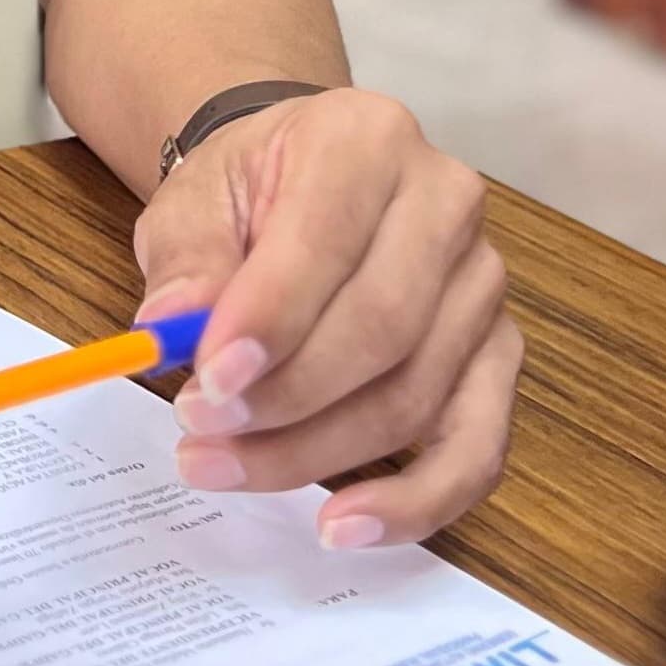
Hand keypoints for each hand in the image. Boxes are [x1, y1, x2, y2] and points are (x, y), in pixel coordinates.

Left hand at [130, 86, 519, 547]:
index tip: (205, 381)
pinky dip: (413, 501)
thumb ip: (186, 258)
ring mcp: (484, 286)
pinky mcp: (498, 356)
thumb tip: (167, 328)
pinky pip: (477, 448)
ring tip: (222, 469)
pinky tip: (342, 525)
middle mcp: (447, 204)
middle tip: (198, 435)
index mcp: (368, 140)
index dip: (270, 320)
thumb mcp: (195, 199)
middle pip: (381, 330)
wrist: (301, 182)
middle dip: (283, 400)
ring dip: (314, 454)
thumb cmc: (252, 192)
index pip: (328, 239)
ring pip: (415, 398)